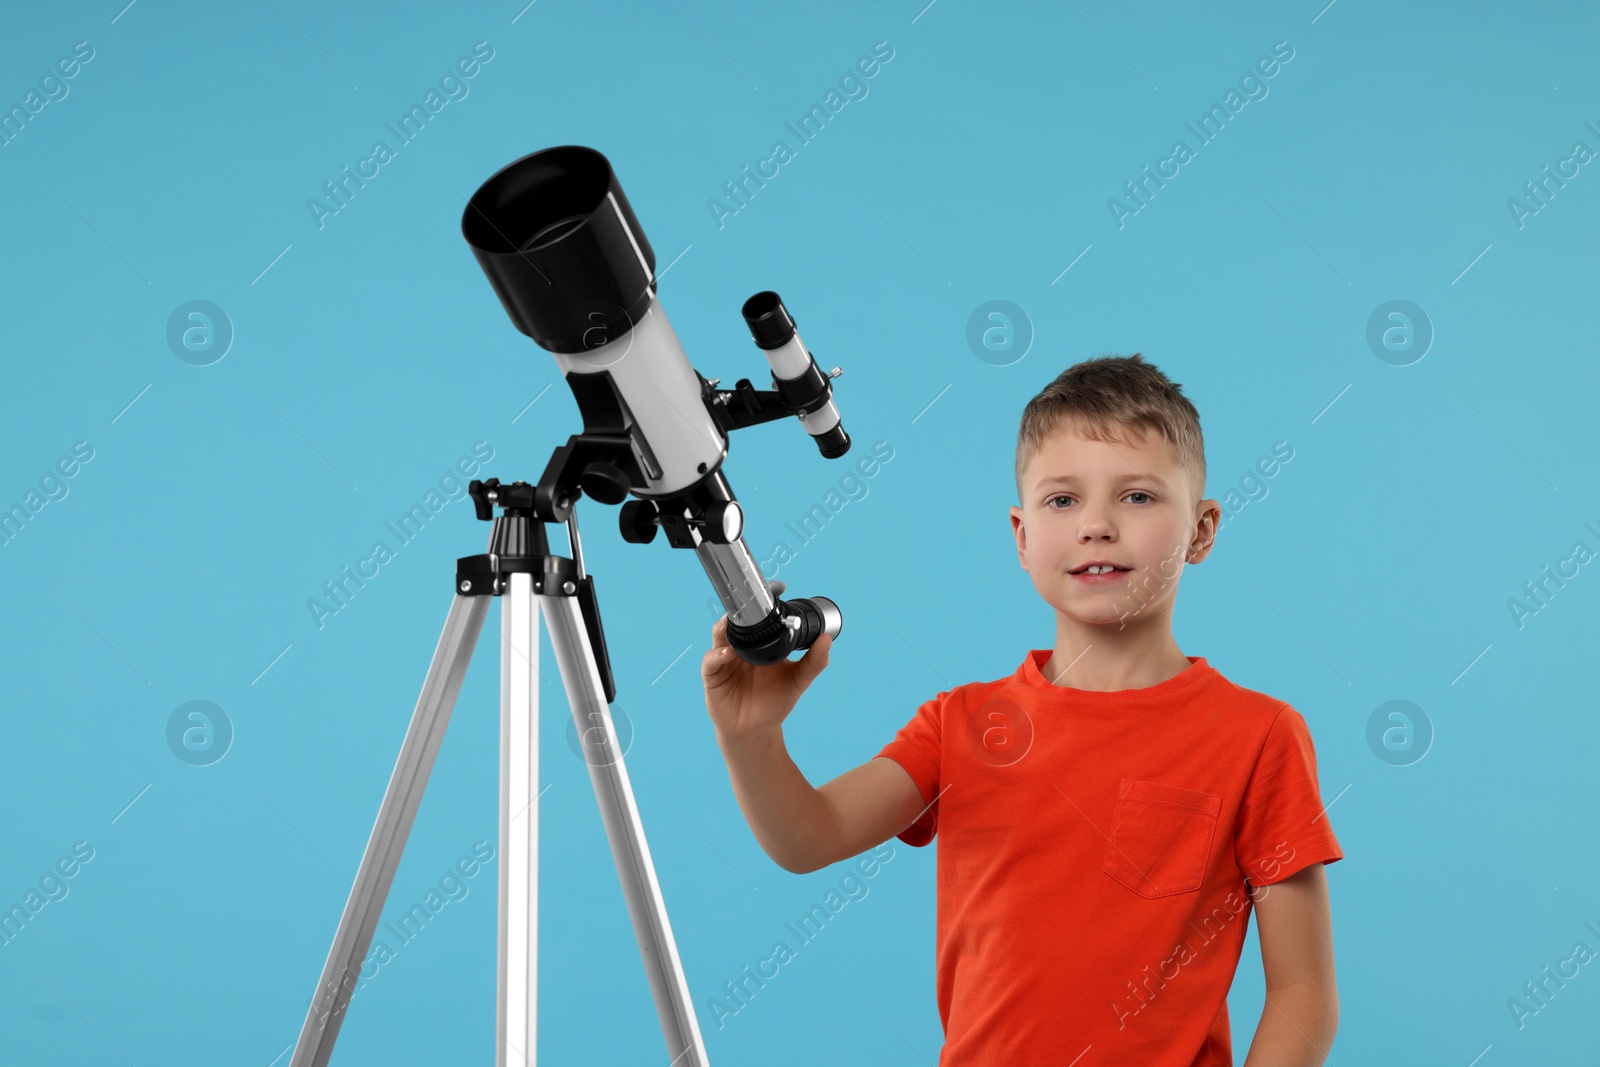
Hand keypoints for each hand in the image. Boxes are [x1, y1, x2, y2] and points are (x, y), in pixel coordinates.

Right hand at [702, 580, 832, 743]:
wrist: (757, 731)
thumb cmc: (775, 703)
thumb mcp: (798, 681)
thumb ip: (814, 662)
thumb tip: (827, 640)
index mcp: (760, 644)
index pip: (759, 618)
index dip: (764, 602)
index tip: (778, 588)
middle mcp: (740, 647)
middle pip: (736, 620)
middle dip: (741, 609)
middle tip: (751, 598)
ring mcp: (724, 660)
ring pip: (719, 635)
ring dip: (724, 627)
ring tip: (733, 622)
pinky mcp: (713, 676)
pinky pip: (711, 661)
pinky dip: (718, 655)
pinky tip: (729, 654)